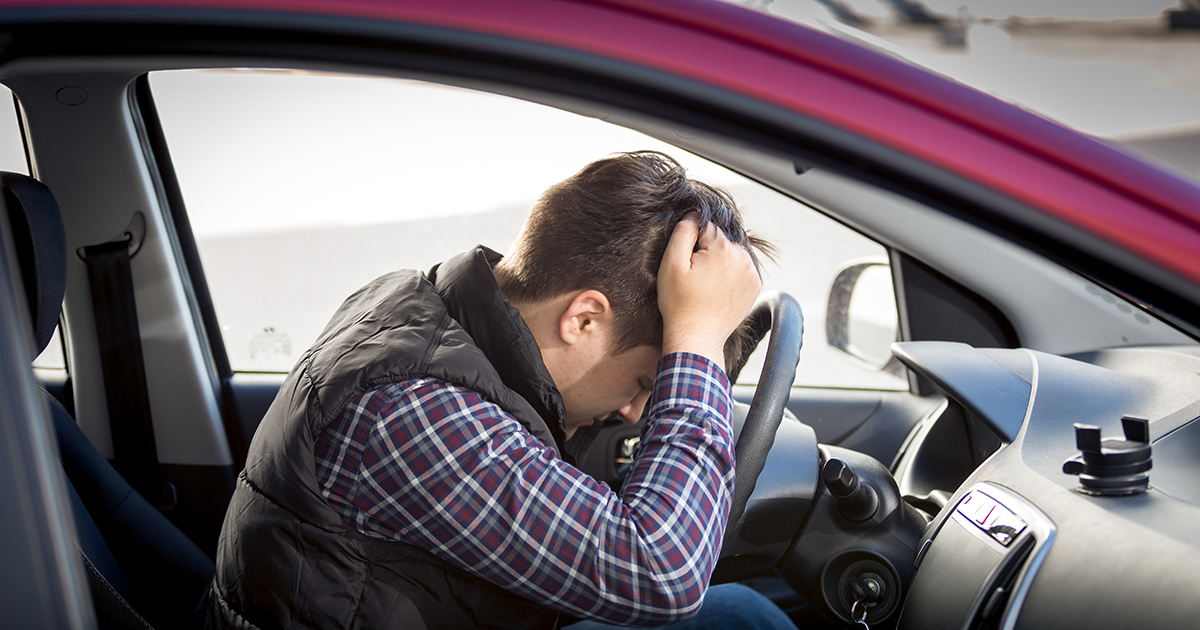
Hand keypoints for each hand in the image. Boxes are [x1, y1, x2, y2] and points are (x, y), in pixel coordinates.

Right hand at [657, 214, 761, 368]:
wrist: (697, 337)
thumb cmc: (680, 304)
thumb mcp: (671, 264)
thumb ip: (683, 233)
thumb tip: (694, 215)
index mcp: (723, 248)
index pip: (705, 227)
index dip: (691, 244)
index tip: (687, 265)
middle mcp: (743, 258)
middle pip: (721, 240)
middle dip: (707, 252)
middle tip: (695, 277)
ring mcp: (751, 273)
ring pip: (731, 253)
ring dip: (720, 262)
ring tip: (706, 285)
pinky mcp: (754, 286)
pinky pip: (740, 268)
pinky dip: (730, 274)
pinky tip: (716, 290)